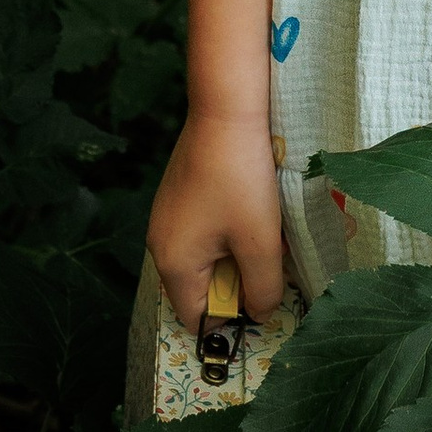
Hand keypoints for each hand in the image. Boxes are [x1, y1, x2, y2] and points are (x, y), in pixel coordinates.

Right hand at [147, 107, 286, 333]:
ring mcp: (167, 216)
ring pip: (206, 257)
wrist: (226, 110)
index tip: (262, 299)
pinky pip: (204, 231)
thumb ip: (263, 289)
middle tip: (271, 260)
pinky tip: (254, 210)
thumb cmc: (243, 179)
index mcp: (172, 263)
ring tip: (266, 232)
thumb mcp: (261, 242)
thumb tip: (260, 314)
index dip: (230, 320)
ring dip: (238, 254)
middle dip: (238, 281)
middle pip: (200, 288)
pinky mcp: (179, 195)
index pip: (195, 318)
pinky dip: (230, 231)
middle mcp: (160, 243)